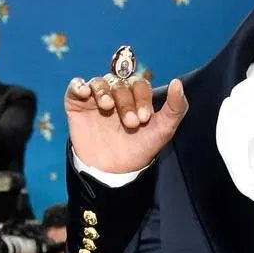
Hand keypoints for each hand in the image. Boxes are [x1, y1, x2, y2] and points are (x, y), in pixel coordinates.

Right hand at [66, 72, 187, 173]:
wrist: (113, 170)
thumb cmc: (140, 148)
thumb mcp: (163, 130)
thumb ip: (176, 107)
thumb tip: (177, 82)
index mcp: (136, 97)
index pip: (140, 84)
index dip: (142, 98)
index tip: (144, 119)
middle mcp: (117, 94)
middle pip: (120, 84)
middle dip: (126, 102)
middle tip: (130, 123)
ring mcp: (96, 98)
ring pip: (99, 82)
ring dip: (104, 91)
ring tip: (107, 106)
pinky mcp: (77, 105)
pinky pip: (75, 86)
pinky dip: (78, 85)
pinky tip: (85, 93)